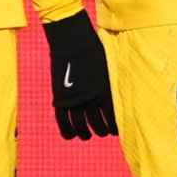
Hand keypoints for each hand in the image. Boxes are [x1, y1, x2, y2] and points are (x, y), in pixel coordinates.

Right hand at [43, 11, 117, 139]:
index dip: (114, 127)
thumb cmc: (93, 49)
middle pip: (97, 124)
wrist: (72, 40)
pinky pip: (63, 121)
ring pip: (80, 125)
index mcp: (105, 91)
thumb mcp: (107, 67)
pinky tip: (70, 136)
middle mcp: (91, 98)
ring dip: (85, 133)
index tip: (114, 130)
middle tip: (101, 132)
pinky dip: (67, 131)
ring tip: (87, 135)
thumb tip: (116, 95)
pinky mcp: (60, 98)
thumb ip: (109, 84)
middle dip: (101, 130)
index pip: (112, 117)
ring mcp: (74, 99)